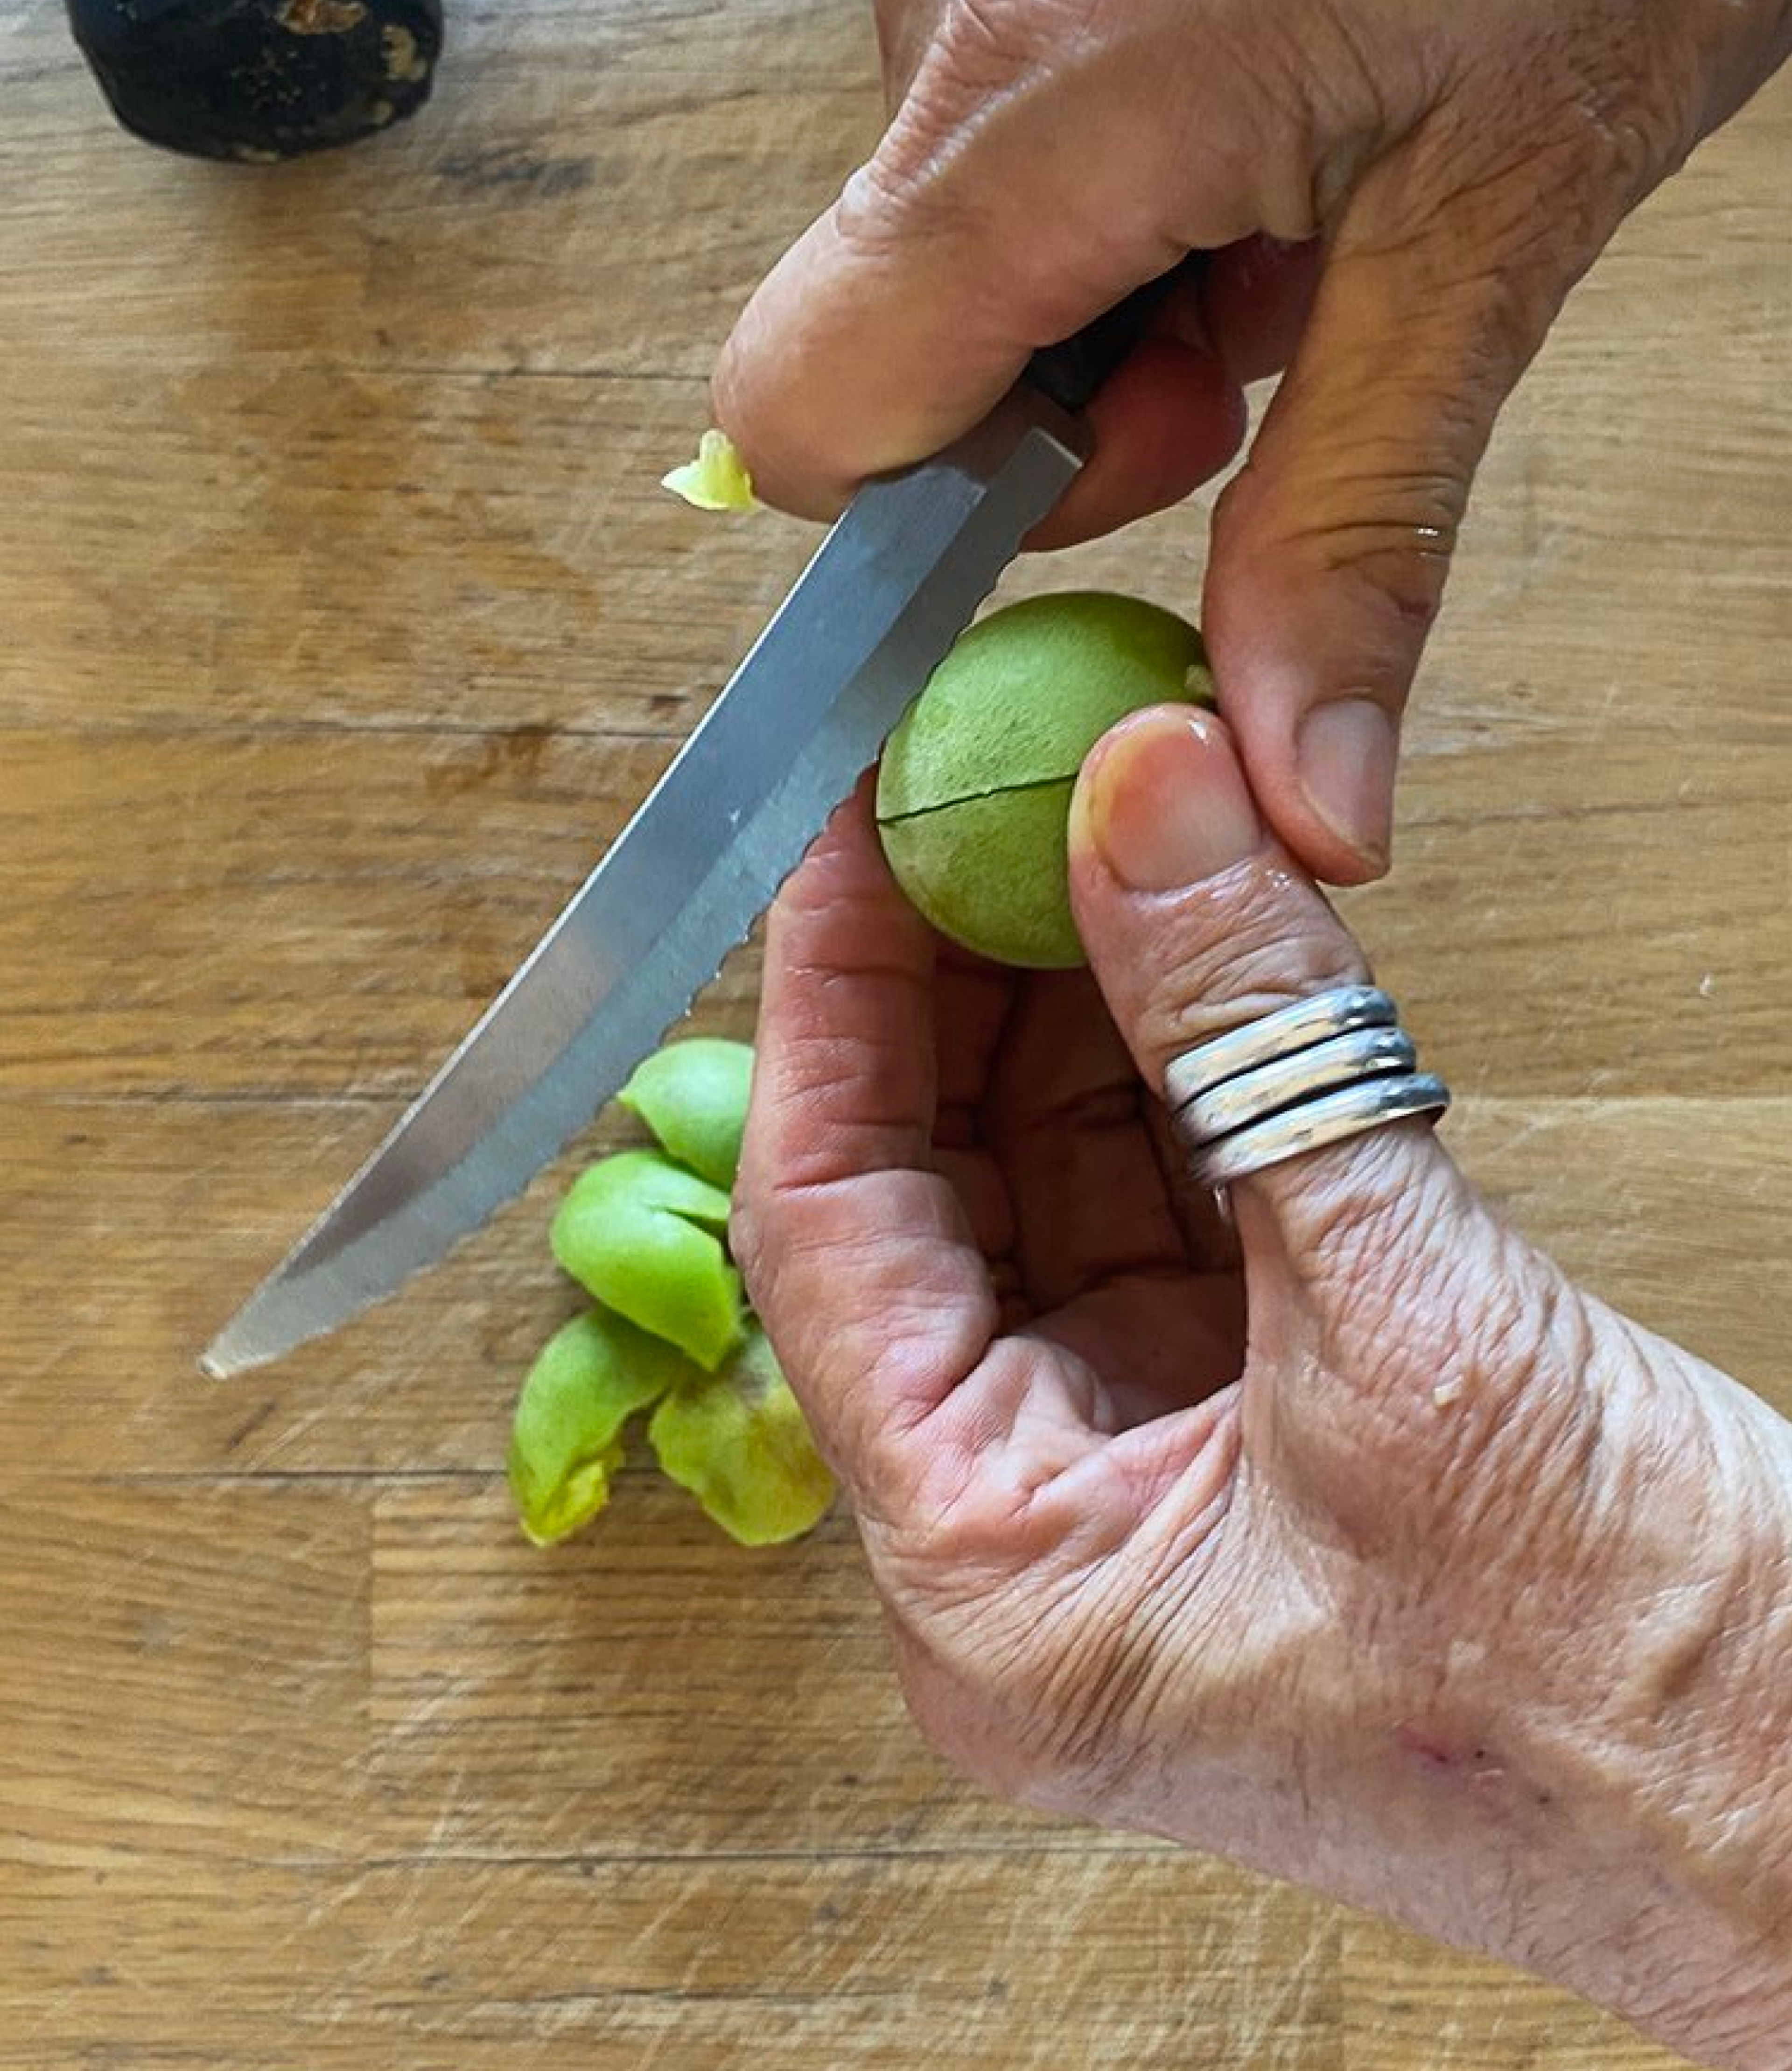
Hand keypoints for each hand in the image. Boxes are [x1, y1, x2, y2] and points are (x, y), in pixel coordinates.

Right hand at [714, 0, 1791, 879]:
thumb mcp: (1495, 238)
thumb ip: (1358, 528)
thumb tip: (1301, 793)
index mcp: (1047, 87)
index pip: (806, 413)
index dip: (933, 512)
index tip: (1120, 483)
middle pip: (893, 332)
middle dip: (1080, 388)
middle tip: (1269, 313)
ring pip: (955, 228)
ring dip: (1113, 274)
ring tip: (1289, 185)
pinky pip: (996, 111)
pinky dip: (1115, 160)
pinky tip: (1258, 95)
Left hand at [734, 707, 1791, 2068]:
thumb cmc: (1647, 1700)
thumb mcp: (1419, 1330)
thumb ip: (1257, 1049)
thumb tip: (1141, 805)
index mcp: (1000, 1584)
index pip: (828, 1237)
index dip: (832, 1008)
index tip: (857, 834)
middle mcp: (1043, 1538)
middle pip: (928, 1202)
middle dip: (952, 985)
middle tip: (975, 792)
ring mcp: (1154, 1476)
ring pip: (1054, 1188)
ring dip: (1070, 1005)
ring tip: (1079, 821)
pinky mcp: (1263, 1423)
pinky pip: (1169, 1205)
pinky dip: (1174, 1068)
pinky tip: (1176, 933)